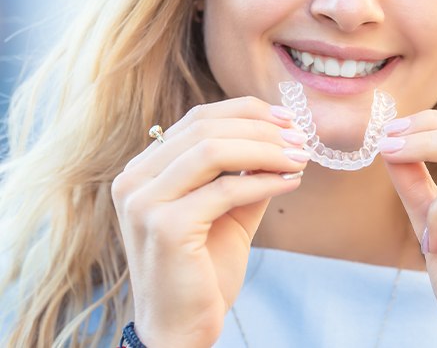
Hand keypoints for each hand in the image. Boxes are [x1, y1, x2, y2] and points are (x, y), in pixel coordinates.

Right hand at [112, 97, 308, 346]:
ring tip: (300, 157)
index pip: (198, 118)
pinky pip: (226, 189)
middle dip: (262, 129)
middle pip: (206, 128)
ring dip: (267, 149)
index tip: (287, 118)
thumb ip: (246, 171)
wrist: (181, 329)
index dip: (246, 111)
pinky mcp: (165, 227)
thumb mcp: (228, 208)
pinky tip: (291, 182)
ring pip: (214, 150)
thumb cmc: (204, 268)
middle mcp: (135, 179)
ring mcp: (144, 202)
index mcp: (144, 169)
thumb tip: (284, 135)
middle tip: (301, 138)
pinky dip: (265, 181)